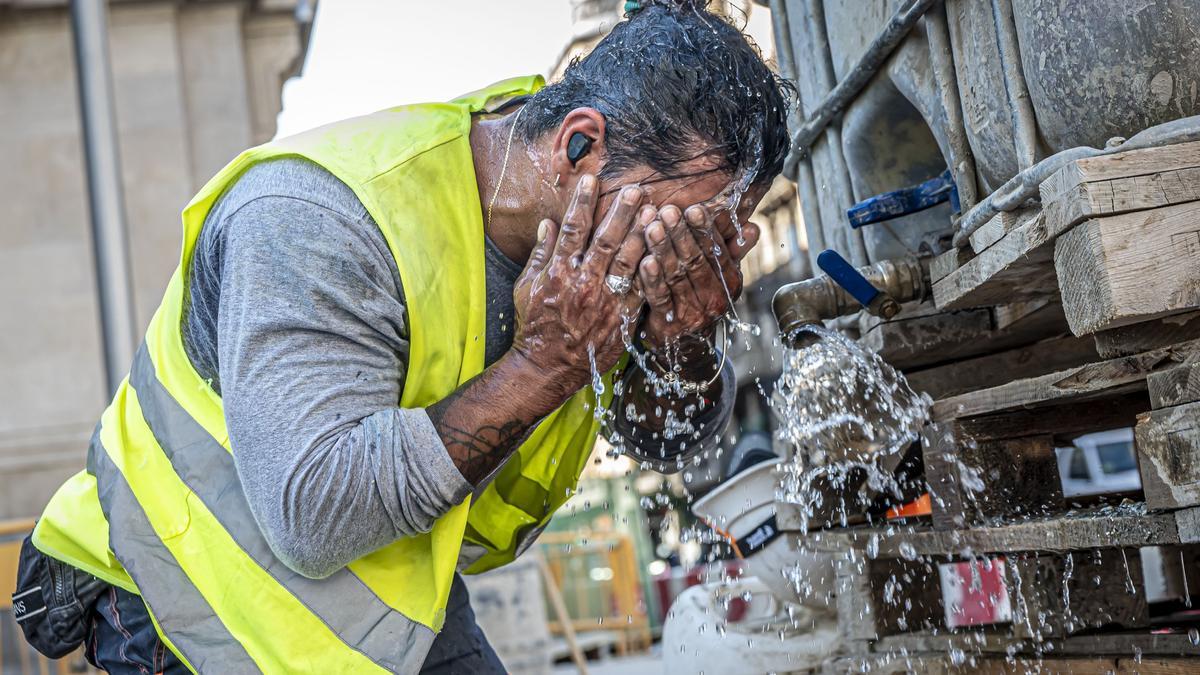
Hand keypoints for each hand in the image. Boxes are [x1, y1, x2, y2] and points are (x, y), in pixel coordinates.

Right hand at [510, 175, 649, 401]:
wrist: (546, 367)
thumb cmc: (535, 326)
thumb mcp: (526, 287)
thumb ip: (540, 254)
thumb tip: (549, 223)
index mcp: (558, 272)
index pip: (572, 229)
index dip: (583, 202)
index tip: (592, 180)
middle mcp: (583, 283)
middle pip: (606, 240)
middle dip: (623, 212)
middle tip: (638, 189)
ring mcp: (604, 301)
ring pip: (629, 261)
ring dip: (644, 234)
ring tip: (657, 212)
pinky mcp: (621, 318)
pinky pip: (642, 290)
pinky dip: (654, 270)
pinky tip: (665, 251)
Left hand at [638, 204, 755, 348]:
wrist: (686, 346)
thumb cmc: (699, 299)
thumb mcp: (719, 277)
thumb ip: (732, 251)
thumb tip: (754, 227)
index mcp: (728, 281)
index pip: (716, 250)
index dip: (705, 229)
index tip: (694, 209)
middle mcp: (714, 297)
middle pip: (695, 260)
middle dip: (680, 234)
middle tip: (667, 211)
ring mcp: (693, 312)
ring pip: (677, 275)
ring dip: (663, 249)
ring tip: (651, 227)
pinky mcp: (670, 324)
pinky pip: (660, 297)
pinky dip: (652, 279)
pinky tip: (645, 261)